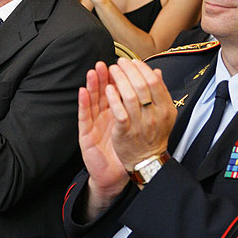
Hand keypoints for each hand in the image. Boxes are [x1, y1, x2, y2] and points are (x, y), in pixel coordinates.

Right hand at [78, 62, 129, 206]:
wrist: (118, 173)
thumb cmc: (126, 149)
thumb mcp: (136, 125)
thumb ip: (141, 106)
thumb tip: (154, 84)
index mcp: (116, 112)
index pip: (116, 90)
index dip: (118, 78)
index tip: (121, 64)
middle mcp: (103, 116)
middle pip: (102, 93)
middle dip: (103, 77)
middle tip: (104, 64)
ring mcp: (94, 124)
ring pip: (92, 101)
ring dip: (92, 86)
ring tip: (92, 72)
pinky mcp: (86, 134)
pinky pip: (84, 117)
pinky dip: (83, 104)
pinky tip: (82, 92)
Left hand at [104, 58, 176, 169]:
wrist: (147, 161)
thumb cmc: (153, 134)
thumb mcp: (163, 113)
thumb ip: (159, 92)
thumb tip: (156, 72)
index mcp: (166, 109)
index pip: (154, 82)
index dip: (142, 69)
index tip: (132, 61)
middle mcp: (155, 116)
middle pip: (142, 86)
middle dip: (129, 70)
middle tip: (119, 62)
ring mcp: (140, 124)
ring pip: (129, 96)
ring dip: (119, 79)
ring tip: (111, 70)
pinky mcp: (125, 132)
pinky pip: (119, 112)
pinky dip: (113, 98)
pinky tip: (107, 88)